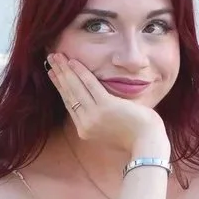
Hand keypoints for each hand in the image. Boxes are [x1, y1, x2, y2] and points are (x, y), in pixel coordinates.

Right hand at [46, 52, 167, 158]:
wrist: (148, 142)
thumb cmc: (135, 135)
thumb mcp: (111, 129)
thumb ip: (100, 118)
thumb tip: (97, 102)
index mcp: (85, 130)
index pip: (69, 103)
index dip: (60, 87)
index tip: (53, 74)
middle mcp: (86, 123)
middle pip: (68, 94)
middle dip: (58, 74)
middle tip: (50, 60)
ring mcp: (94, 115)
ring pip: (75, 88)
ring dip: (64, 69)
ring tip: (56, 56)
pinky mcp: (105, 106)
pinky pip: (89, 85)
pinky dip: (80, 72)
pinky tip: (72, 61)